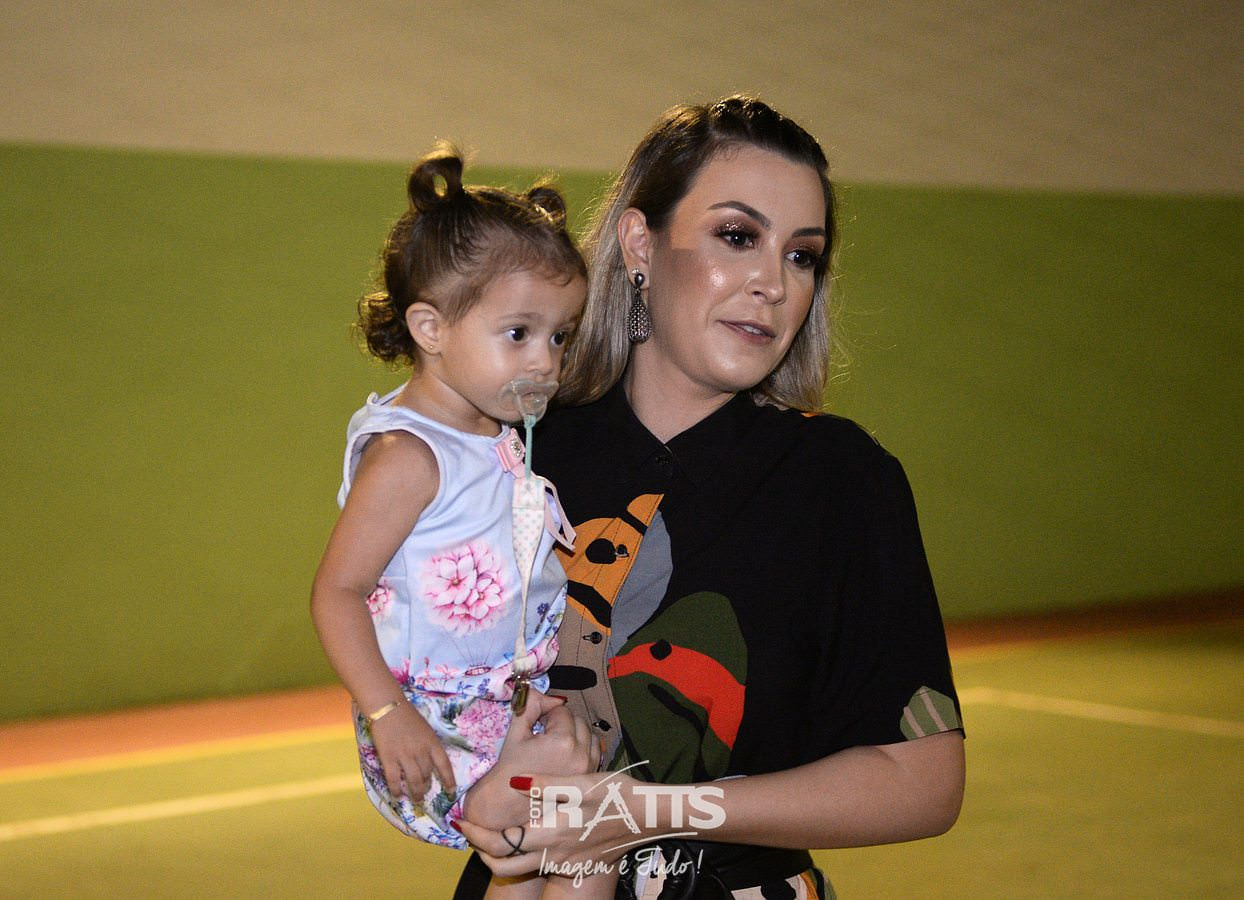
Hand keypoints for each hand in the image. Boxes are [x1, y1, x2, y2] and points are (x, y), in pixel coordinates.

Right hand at [369, 700, 455, 799]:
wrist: (388, 708)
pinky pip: (394, 780)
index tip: (452, 792)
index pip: (444, 766)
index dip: (449, 780)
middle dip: (427, 788)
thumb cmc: (408, 716)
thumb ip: (429, 746)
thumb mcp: (427, 730)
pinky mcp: (389, 759)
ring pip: (413, 781)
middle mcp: (420, 752)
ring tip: (416, 799)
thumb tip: (431, 764)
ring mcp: (404, 756)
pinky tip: (398, 795)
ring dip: (416, 793)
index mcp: (432, 743)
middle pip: (427, 776)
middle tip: (424, 794)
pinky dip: (397, 790)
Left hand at [458, 770, 643, 877]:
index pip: (501, 843)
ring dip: (500, 856)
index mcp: (551, 832)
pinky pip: (541, 864)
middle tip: (470, 833)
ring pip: (520, 870)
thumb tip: (515, 782)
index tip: (462, 822)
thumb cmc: (616, 795)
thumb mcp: (582, 782)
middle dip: (481, 851)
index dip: (476, 835)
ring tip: (492, 835)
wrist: (647, 818)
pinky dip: (524, 854)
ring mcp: (565, 861)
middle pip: (504, 866)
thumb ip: (546, 785)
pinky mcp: (574, 862)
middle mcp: (554, 853)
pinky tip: (529, 832)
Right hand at [460, 692, 600, 830]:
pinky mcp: (589, 779)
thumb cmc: (509, 769)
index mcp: (562, 741)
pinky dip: (582, 748)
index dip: (546, 714)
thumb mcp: (516, 732)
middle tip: (543, 734)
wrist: (506, 807)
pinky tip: (564, 756)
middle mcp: (580, 755)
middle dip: (561, 723)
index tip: (536, 725)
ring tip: (554, 745)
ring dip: (574, 734)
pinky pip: (593, 752)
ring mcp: (587, 769)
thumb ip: (531, 705)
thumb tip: (547, 696)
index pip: (561, 710)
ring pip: (589, 735)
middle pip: (578, 721)